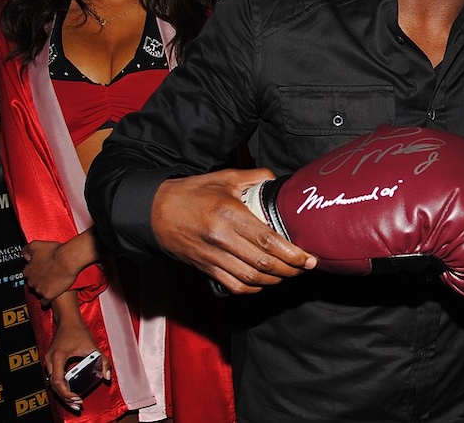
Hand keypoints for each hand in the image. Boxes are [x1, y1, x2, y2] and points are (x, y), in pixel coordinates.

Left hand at [22, 240, 76, 303]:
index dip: (35, 270)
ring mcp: (39, 289)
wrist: (68, 260)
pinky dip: (46, 300)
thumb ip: (27, 250)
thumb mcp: (36, 245)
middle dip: (39, 279)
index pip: (27, 273)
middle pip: (32, 282)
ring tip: (53, 282)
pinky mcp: (48, 295)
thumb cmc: (55, 252)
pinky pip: (45, 301)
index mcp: (28, 270)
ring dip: (44, 288)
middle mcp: (31, 281)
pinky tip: (50, 296)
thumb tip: (24, 255)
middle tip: (48, 274)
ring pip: (38, 291)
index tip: (41, 268)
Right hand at [44, 301, 107, 411]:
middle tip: (77, 405)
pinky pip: (52, 378)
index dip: (67, 393)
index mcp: (58, 357)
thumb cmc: (79, 332)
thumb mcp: (93, 347)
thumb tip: (106, 377)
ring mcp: (48, 361)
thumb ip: (103, 361)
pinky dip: (60, 386)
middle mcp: (50, 361)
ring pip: (52, 384)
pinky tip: (68, 392)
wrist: (68, 321)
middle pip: (54, 386)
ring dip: (62, 394)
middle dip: (65, 398)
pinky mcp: (50, 362)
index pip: (58, 381)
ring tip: (74, 402)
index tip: (77, 398)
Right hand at [152, 168, 316, 293]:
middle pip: (264, 263)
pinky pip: (234, 285)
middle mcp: (222, 239)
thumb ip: (255, 177)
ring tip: (289, 273)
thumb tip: (277, 181)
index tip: (308, 258)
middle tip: (305, 267)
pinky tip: (264, 282)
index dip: (292, 253)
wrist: (155, 210)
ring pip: (251, 278)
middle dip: (290, 269)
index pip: (268, 240)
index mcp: (229, 214)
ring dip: (275, 280)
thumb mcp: (225, 177)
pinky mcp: (205, 268)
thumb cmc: (191, 192)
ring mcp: (213, 256)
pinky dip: (253, 288)